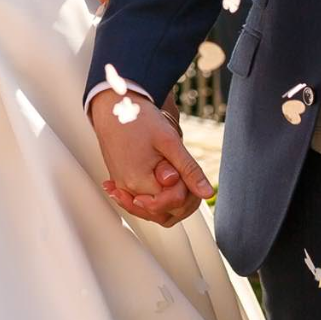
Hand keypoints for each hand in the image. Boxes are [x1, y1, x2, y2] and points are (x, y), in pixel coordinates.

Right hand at [88, 89, 210, 226]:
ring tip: (176, 178)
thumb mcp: (169, 141)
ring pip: (153, 212)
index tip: (182, 168)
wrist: (113, 104)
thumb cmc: (138, 118)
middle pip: (164, 214)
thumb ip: (189, 170)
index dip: (186, 190)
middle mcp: (128, 190)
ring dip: (170, 201)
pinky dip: (155, 198)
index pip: (173, 204)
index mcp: (140, 182)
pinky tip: (162, 184)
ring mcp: (123, 187)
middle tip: (182, 171)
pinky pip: (140, 202)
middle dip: (181, 199)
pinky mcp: (121, 182)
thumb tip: (207, 194)